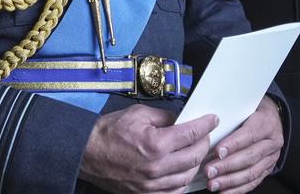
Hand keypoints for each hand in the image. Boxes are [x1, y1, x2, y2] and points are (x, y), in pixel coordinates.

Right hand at [79, 104, 217, 193]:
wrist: (87, 154)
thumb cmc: (109, 133)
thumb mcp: (138, 114)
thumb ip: (165, 117)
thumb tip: (183, 119)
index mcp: (156, 144)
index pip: (191, 134)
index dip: (206, 125)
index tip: (212, 119)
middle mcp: (156, 167)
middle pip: (194, 157)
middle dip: (204, 143)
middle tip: (205, 135)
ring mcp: (151, 185)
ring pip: (187, 177)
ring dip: (196, 163)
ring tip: (195, 152)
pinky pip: (174, 192)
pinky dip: (183, 182)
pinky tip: (182, 171)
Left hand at [201, 97, 283, 192]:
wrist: (272, 115)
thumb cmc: (253, 109)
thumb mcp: (245, 105)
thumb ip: (231, 114)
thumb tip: (207, 123)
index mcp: (267, 122)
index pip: (249, 134)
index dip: (233, 144)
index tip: (218, 151)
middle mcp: (272, 141)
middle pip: (250, 156)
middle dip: (227, 165)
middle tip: (209, 170)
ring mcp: (272, 157)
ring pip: (251, 172)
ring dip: (230, 180)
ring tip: (213, 183)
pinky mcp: (268, 168)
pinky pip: (254, 182)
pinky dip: (238, 189)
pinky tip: (224, 191)